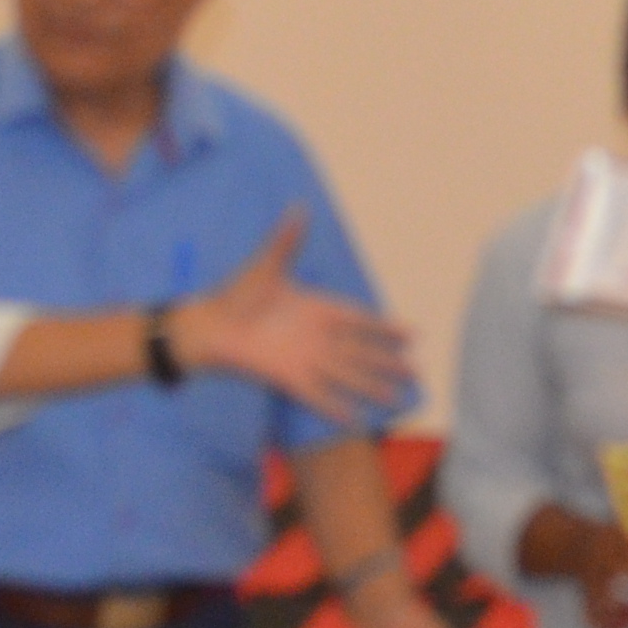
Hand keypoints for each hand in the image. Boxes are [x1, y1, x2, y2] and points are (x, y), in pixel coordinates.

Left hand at [182, 212, 416, 426]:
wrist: (211, 325)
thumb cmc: (237, 294)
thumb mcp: (266, 265)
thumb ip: (286, 240)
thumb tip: (299, 207)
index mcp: (318, 310)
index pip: (361, 321)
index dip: (386, 328)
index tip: (413, 334)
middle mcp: (318, 338)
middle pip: (362, 353)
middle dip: (389, 363)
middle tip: (416, 372)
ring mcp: (306, 360)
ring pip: (347, 376)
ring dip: (372, 387)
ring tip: (396, 399)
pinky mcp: (289, 378)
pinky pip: (317, 396)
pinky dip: (334, 407)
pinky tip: (354, 420)